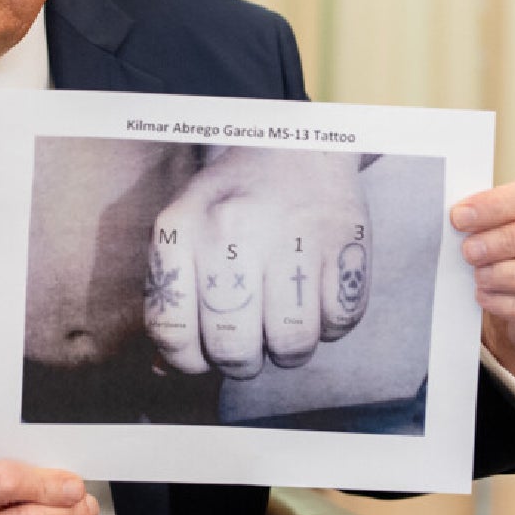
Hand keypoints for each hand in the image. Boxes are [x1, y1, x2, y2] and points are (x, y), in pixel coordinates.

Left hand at [147, 149, 369, 378]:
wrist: (297, 146)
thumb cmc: (234, 202)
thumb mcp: (187, 231)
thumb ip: (174, 296)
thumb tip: (167, 368)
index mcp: (182, 226)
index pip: (172, 329)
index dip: (189, 360)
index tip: (205, 355)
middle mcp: (232, 229)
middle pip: (233, 347)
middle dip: (243, 363)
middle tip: (252, 347)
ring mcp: (292, 234)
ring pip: (292, 344)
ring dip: (290, 352)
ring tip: (288, 328)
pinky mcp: (346, 241)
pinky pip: (339, 322)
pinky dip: (330, 327)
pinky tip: (318, 302)